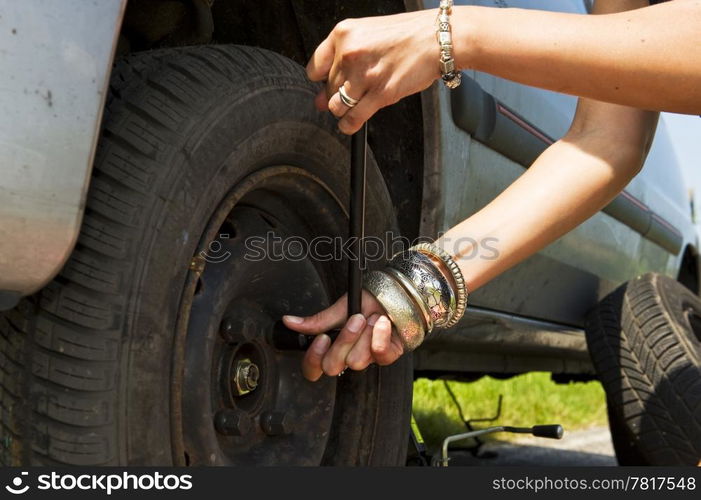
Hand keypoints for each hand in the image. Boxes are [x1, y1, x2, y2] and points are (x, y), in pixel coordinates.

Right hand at [282, 290, 404, 380]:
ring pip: (356, 362)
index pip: (312, 369)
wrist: (396, 294)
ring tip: (372, 318)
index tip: (323, 337)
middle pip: (332, 367)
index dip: (314, 358)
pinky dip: (381, 334)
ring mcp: (367, 359)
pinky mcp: (387, 356)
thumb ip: (317, 321)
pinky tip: (383, 323)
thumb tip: (289, 321)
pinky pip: (379, 354)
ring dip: (365, 334)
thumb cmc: (369, 301)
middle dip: (345, 340)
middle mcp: (348, 356)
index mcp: (332, 347)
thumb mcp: (340, 308)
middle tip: (356, 319)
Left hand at [307, 10, 439, 133]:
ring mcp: (365, 75)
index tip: (328, 84)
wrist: (438, 38)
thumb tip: (321, 98)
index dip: (321, 81)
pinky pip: (353, 118)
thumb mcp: (368, 34)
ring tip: (358, 103)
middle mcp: (350, 53)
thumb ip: (342, 61)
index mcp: (343, 34)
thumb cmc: (408, 35)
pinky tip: (351, 123)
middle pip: (327, 89)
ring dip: (344, 110)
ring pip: (337, 106)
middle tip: (356, 90)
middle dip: (337, 95)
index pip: (314, 68)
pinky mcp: (381, 93)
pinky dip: (348, 125)